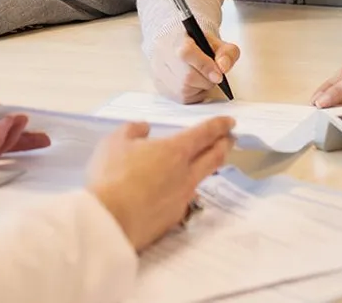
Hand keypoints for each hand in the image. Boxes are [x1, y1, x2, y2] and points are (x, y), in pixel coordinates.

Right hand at [86, 118, 235, 251]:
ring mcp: (182, 199)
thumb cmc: (113, 175)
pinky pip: (183, 199)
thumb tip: (145, 128)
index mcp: (175, 151)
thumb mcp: (115, 142)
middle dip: (224, 145)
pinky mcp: (174, 219)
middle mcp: (186, 175)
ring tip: (203, 164)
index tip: (230, 122)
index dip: (219, 125)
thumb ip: (133, 130)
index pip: (205, 134)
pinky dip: (183, 189)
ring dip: (206, 168)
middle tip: (230, 139)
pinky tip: (173, 191)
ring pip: (201, 180)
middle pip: (214, 157)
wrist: (111, 220)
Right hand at [147, 27, 240, 103]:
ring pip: (183, 91)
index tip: (218, 76)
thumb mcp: (217, 42)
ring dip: (199, 88)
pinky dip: (192, 94)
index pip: (187, 53)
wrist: (177, 43)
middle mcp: (162, 55)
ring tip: (200, 78)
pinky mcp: (159, 86)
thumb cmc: (196, 44)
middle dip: (205, 80)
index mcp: (176, 39)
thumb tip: (223, 67)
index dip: (205, 66)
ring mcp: (158, 72)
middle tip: (212, 76)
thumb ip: (226, 53)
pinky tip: (193, 84)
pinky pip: (180, 98)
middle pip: (186, 77)